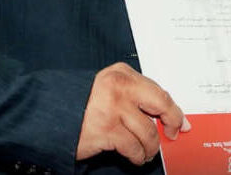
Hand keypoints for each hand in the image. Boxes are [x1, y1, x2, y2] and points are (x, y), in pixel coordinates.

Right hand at [76, 62, 190, 164]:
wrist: (50, 116)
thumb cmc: (81, 104)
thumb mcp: (108, 89)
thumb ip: (133, 96)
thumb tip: (163, 115)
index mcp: (122, 74)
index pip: (158, 91)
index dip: (174, 109)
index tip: (181, 121)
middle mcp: (119, 87)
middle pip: (161, 104)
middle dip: (171, 122)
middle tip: (172, 134)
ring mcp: (113, 108)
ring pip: (148, 131)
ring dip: (151, 147)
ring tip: (147, 152)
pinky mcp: (106, 130)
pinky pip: (133, 146)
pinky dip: (137, 155)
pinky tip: (136, 157)